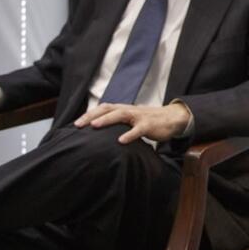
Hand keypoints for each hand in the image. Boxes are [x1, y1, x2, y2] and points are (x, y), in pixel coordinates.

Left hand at [74, 101, 191, 143]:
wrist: (172, 118)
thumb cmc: (149, 121)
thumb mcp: (132, 120)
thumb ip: (119, 124)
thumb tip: (101, 132)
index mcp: (124, 109)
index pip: (103, 108)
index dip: (89, 114)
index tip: (76, 124)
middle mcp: (129, 110)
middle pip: (108, 109)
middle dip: (92, 115)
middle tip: (79, 125)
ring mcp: (139, 117)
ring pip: (121, 115)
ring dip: (107, 120)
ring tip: (94, 126)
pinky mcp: (149, 125)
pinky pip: (138, 129)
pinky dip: (130, 134)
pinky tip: (121, 141)